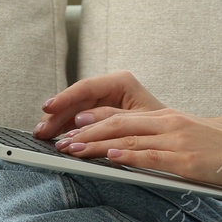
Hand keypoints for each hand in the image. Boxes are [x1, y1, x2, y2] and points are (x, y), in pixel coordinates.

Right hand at [33, 70, 167, 139]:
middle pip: (77, 100)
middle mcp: (111, 89)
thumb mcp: (138, 120)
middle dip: (57, 115)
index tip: (48, 107)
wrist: (180, 138)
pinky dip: (68, 128)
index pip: (86, 88)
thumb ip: (110, 119)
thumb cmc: (165, 126)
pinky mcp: (104, 115)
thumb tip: (80, 120)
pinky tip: (55, 137)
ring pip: (75, 111)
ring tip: (42, 136)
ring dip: (58, 123)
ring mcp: (106, 102)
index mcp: (121, 82)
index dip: (64, 98)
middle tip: (40, 130)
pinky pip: (81, 120)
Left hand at [55, 108, 221, 189]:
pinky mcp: (184, 160)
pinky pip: (150, 156)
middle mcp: (168, 124)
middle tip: (60, 142)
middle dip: (85, 133)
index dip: (92, 120)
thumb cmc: (221, 150)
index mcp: (166, 118)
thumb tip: (127, 152)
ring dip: (95, 145)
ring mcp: (176, 141)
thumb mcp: (188, 136)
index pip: (121, 116)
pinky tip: (108, 157)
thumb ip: (160, 140)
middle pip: (117, 124)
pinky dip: (126, 156)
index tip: (68, 126)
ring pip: (127, 139)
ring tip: (72, 150)